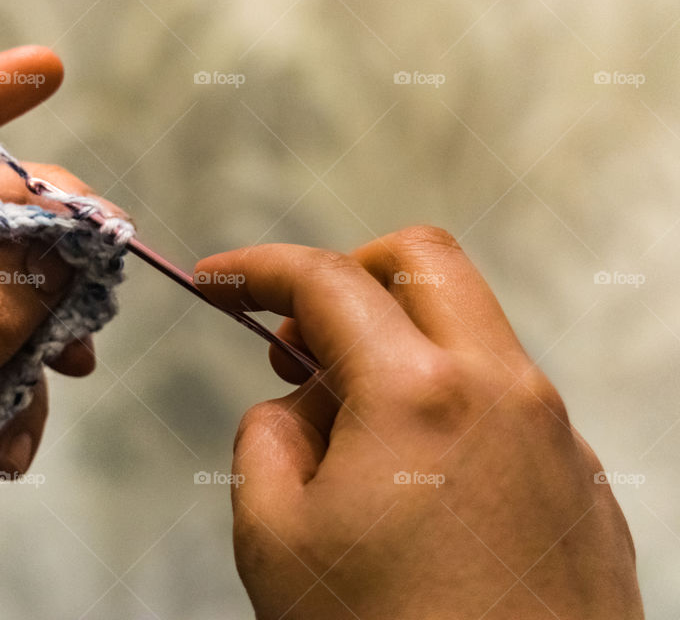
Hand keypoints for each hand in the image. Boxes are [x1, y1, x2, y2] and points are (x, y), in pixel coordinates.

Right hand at [196, 227, 642, 618]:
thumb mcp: (275, 540)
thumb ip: (265, 439)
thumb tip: (295, 408)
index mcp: (420, 394)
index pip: (327, 282)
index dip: (259, 268)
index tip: (221, 280)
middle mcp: (504, 393)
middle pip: (423, 261)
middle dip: (347, 277)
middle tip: (299, 346)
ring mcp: (555, 434)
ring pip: (470, 332)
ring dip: (398, 346)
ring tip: (348, 433)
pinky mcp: (579, 481)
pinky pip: (505, 401)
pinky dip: (446, 402)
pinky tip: (414, 484)